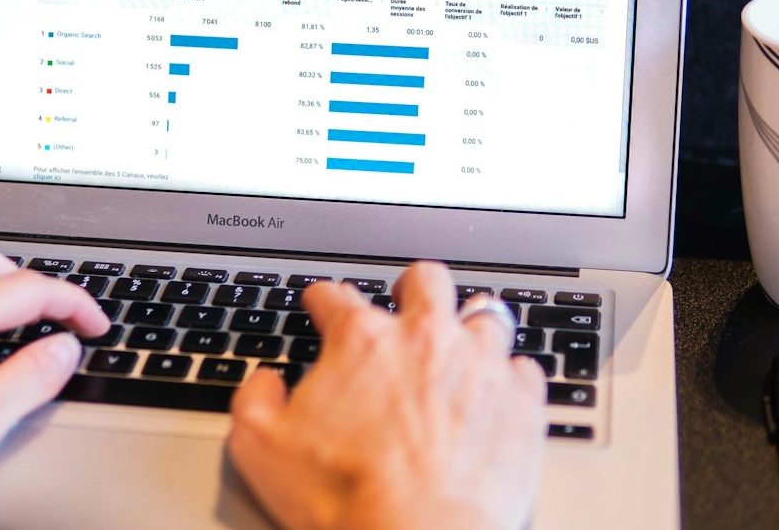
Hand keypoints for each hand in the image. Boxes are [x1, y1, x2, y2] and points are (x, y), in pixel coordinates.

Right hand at [227, 262, 547, 529]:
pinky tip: (497, 394)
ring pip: (484, 315)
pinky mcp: (521, 401)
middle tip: (405, 305)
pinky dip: (509, 378)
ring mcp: (480, 365)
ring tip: (461, 346)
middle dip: (412, 287)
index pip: (335, 296)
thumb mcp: (260, 447)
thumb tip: (266, 382)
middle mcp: (425, 338)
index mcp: (361, 341)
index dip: (322, 298)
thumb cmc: (344, 498)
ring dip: (469, 327)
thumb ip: (255, 399)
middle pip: (425, 280)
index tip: (322, 304)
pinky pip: (524, 368)